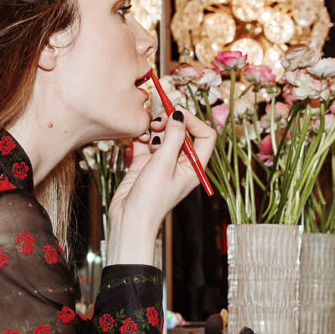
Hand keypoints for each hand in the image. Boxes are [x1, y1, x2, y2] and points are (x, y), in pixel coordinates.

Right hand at [106, 110, 215, 264]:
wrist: (129, 219)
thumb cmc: (151, 200)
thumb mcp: (165, 164)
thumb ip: (173, 136)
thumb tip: (179, 114)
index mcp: (194, 167)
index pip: (205, 136)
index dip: (194, 121)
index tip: (178, 114)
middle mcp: (181, 164)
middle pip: (183, 133)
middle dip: (171, 122)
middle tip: (158, 121)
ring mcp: (162, 163)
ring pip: (163, 135)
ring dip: (155, 128)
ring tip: (146, 130)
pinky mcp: (145, 164)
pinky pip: (146, 143)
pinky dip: (142, 136)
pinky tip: (138, 137)